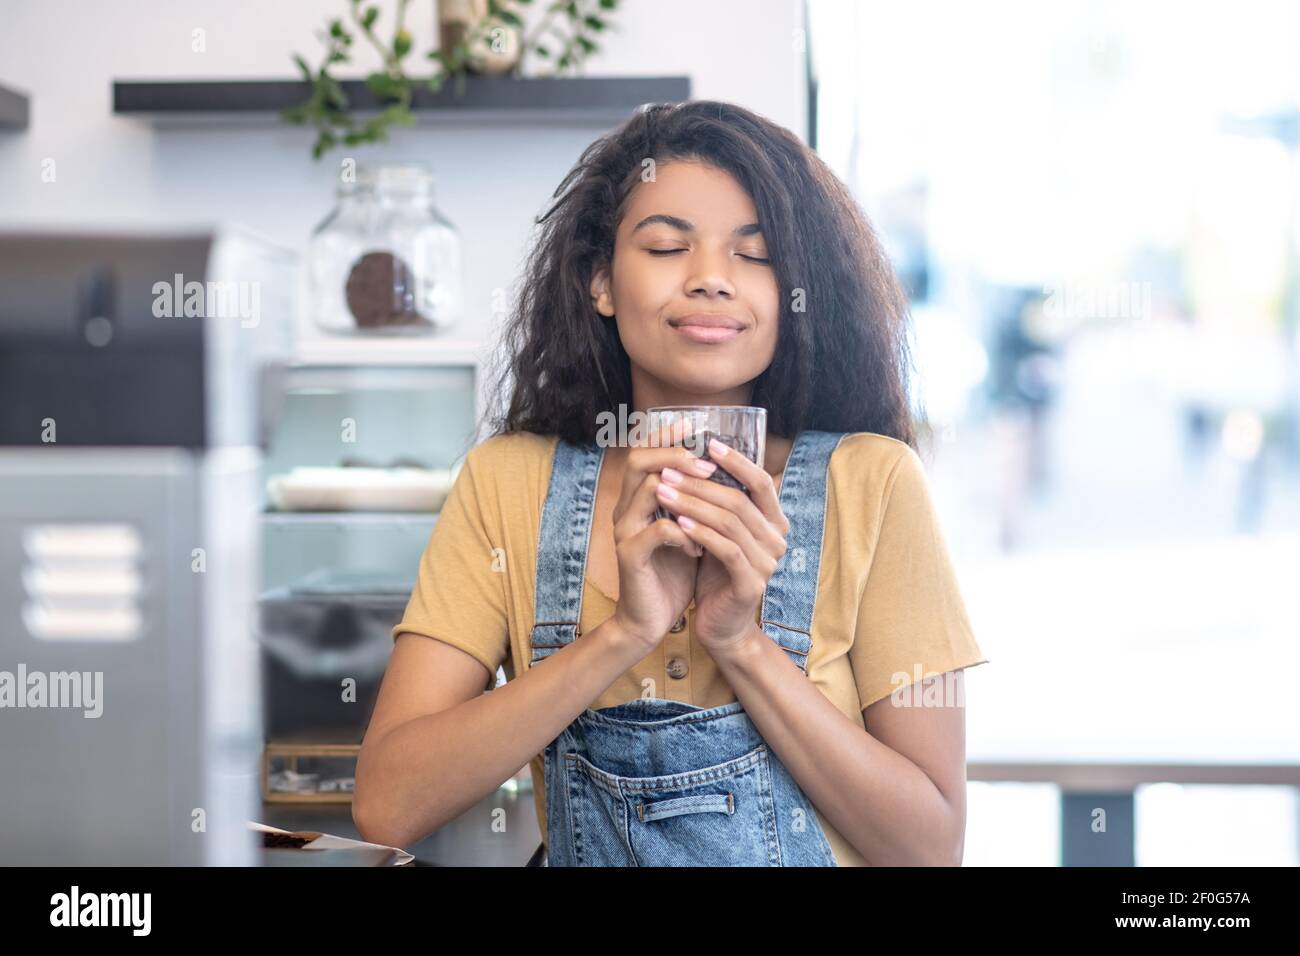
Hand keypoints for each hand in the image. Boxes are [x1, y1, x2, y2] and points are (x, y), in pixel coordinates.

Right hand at [610, 417, 720, 655]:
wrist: (649, 619)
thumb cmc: (672, 572)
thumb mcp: (687, 530)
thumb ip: (695, 502)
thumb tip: (725, 470)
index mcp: (637, 500)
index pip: (642, 452)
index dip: (666, 435)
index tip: (694, 424)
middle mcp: (625, 510)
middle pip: (637, 461)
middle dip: (674, 455)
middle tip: (706, 463)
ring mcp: (625, 531)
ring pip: (646, 489)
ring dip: (684, 492)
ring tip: (710, 501)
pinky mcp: (630, 556)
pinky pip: (658, 530)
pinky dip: (684, 533)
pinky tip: (699, 546)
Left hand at [654, 435, 788, 657]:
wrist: (720, 625)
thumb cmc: (716, 573)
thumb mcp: (719, 532)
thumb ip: (720, 502)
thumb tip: (700, 457)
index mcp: (774, 523)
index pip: (761, 482)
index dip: (737, 460)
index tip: (708, 442)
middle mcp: (777, 540)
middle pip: (739, 499)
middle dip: (700, 482)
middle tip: (668, 470)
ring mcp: (768, 563)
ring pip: (730, 521)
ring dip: (693, 504)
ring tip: (664, 492)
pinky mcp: (751, 583)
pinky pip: (726, 549)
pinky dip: (701, 533)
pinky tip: (678, 523)